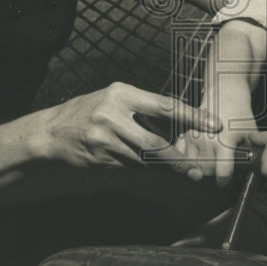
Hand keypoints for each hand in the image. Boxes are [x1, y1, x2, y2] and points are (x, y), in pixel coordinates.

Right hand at [27, 83, 220, 174]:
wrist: (52, 132)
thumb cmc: (89, 110)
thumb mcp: (115, 98)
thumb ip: (143, 106)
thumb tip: (181, 118)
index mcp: (121, 94)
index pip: (164, 105)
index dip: (192, 116)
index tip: (213, 124)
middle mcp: (113, 115)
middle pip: (155, 142)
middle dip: (179, 158)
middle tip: (198, 168)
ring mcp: (105, 139)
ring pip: (145, 158)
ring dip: (166, 167)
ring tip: (186, 172)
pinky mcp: (101, 158)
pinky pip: (132, 166)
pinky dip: (148, 169)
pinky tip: (159, 170)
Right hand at [177, 112, 256, 187]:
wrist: (226, 92)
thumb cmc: (240, 113)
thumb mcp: (251, 134)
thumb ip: (251, 154)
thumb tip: (253, 172)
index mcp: (224, 142)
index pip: (222, 173)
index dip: (225, 182)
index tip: (226, 182)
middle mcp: (206, 141)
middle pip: (205, 172)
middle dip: (212, 176)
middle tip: (218, 173)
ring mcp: (192, 137)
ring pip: (191, 165)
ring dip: (198, 168)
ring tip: (208, 165)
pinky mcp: (184, 133)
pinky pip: (180, 154)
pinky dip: (186, 158)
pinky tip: (195, 157)